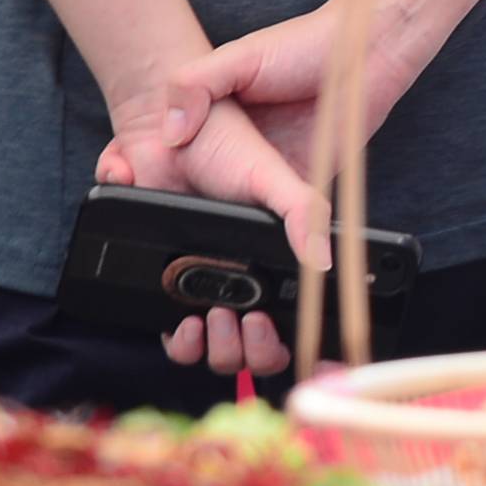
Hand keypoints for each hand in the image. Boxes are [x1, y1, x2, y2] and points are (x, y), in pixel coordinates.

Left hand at [95, 92, 324, 378]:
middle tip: (245, 319)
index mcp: (272, 256)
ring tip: (210, 318)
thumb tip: (325, 262)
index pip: (292, 318)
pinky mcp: (161, 286)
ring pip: (212, 351)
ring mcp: (201, 287)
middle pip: (252, 348)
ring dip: (213, 349)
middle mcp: (241, 278)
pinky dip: (175, 340)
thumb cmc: (225, 148)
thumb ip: (304, 210)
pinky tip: (180, 322)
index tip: (280, 330)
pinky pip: (171, 337)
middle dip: (250, 349)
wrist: (161, 135)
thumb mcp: (272, 175)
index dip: (290, 339)